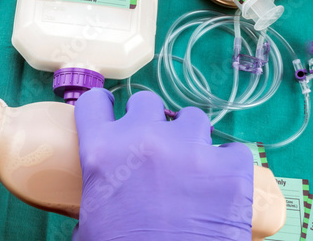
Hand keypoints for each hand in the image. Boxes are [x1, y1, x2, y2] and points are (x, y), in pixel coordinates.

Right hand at [73, 88, 252, 240]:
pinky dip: (226, 166)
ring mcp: (190, 149)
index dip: (101, 107)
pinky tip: (221, 186)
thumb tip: (104, 189)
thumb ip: (96, 189)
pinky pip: (231, 152)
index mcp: (102, 151)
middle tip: (153, 145)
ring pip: (192, 119)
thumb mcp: (92, 220)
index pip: (93, 103)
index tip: (110, 113)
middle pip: (146, 101)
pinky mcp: (230, 168)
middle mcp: (144, 139)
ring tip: (191, 165)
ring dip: (189, 138)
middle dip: (149, 119)